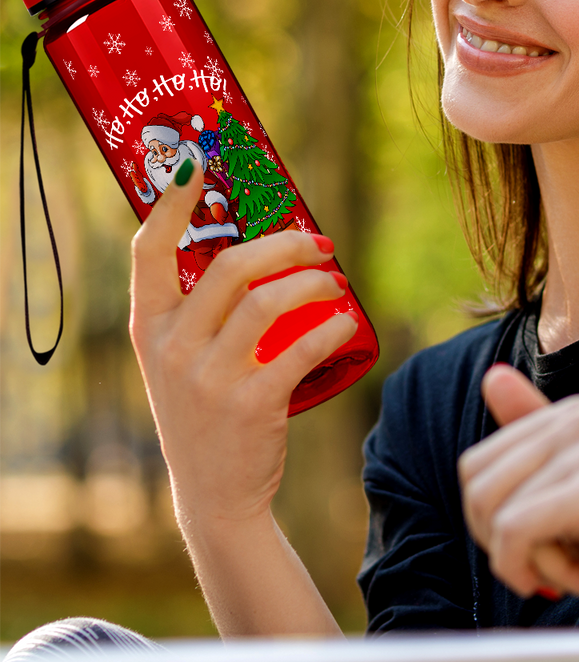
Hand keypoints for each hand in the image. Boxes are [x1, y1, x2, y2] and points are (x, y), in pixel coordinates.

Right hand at [129, 161, 357, 528]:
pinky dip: (331, 326)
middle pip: (230, 265)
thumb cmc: (207, 414)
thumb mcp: (182, 362)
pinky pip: (302, 346)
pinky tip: (345, 322)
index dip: (172, 204)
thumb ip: (200, 315)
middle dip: (284, 243)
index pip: (149, 251)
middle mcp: (171, 348)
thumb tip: (256, 252)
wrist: (215, 495)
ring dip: (314, 282)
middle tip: (319, 243)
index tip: (197, 166)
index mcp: (149, 329)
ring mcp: (208, 378)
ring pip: (269, 301)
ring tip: (336, 282)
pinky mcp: (251, 403)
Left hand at [459, 365, 578, 622]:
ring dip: (532, 563)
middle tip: (572, 559)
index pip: (474, 468)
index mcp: (573, 413)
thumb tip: (492, 376)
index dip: (499, 525)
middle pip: (475, 489)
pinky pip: (515, 535)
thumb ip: (534, 437)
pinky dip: (541, 574)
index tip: (558, 541)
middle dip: (507, 544)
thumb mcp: (574, 492)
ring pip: (492, 516)